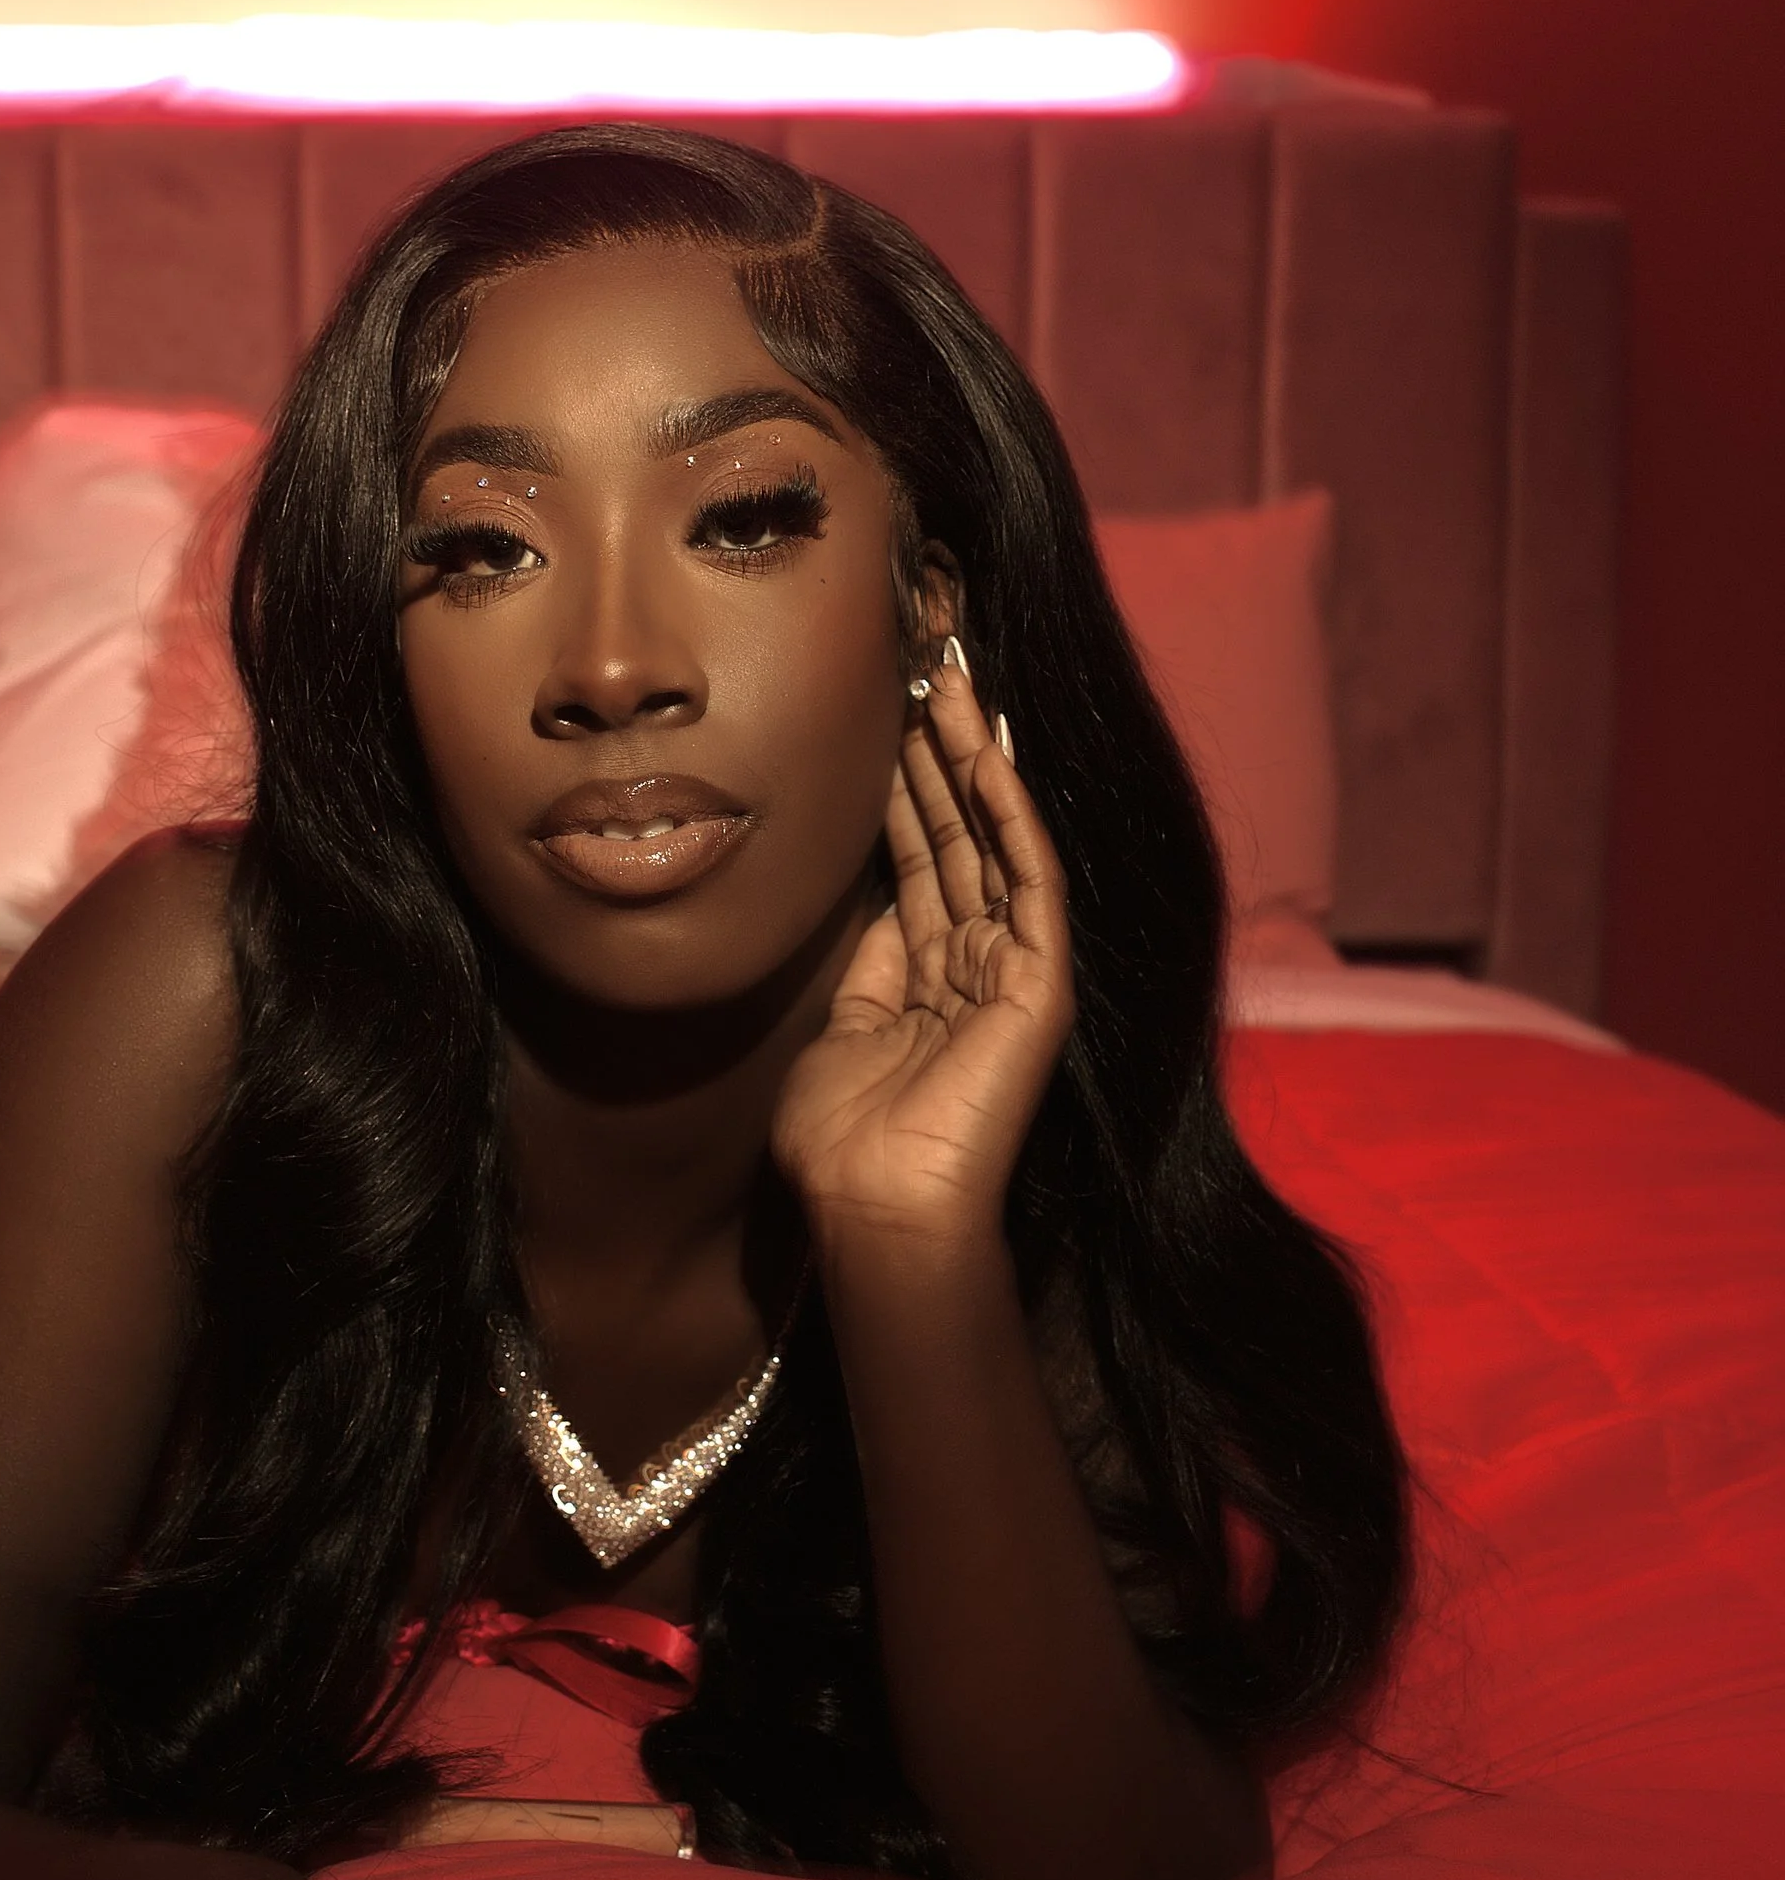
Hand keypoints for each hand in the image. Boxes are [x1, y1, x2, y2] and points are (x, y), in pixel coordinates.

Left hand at [772, 655, 1073, 1255]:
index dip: (904, 790)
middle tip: (921, 670)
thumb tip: (869, 898)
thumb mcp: (841, 1031)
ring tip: (947, 684)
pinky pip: (1029, 883)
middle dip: (936, 755)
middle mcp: (977, 965)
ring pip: (991, 844)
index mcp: (931, 977)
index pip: (923, 860)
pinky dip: (1009, 816)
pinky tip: (987, 754)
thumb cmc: (844, 1141)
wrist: (876, 1209)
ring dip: (968, 763)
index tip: (884, 719)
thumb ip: (866, 963)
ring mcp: (1013, 973)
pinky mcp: (1038, 985)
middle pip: (959, 838)